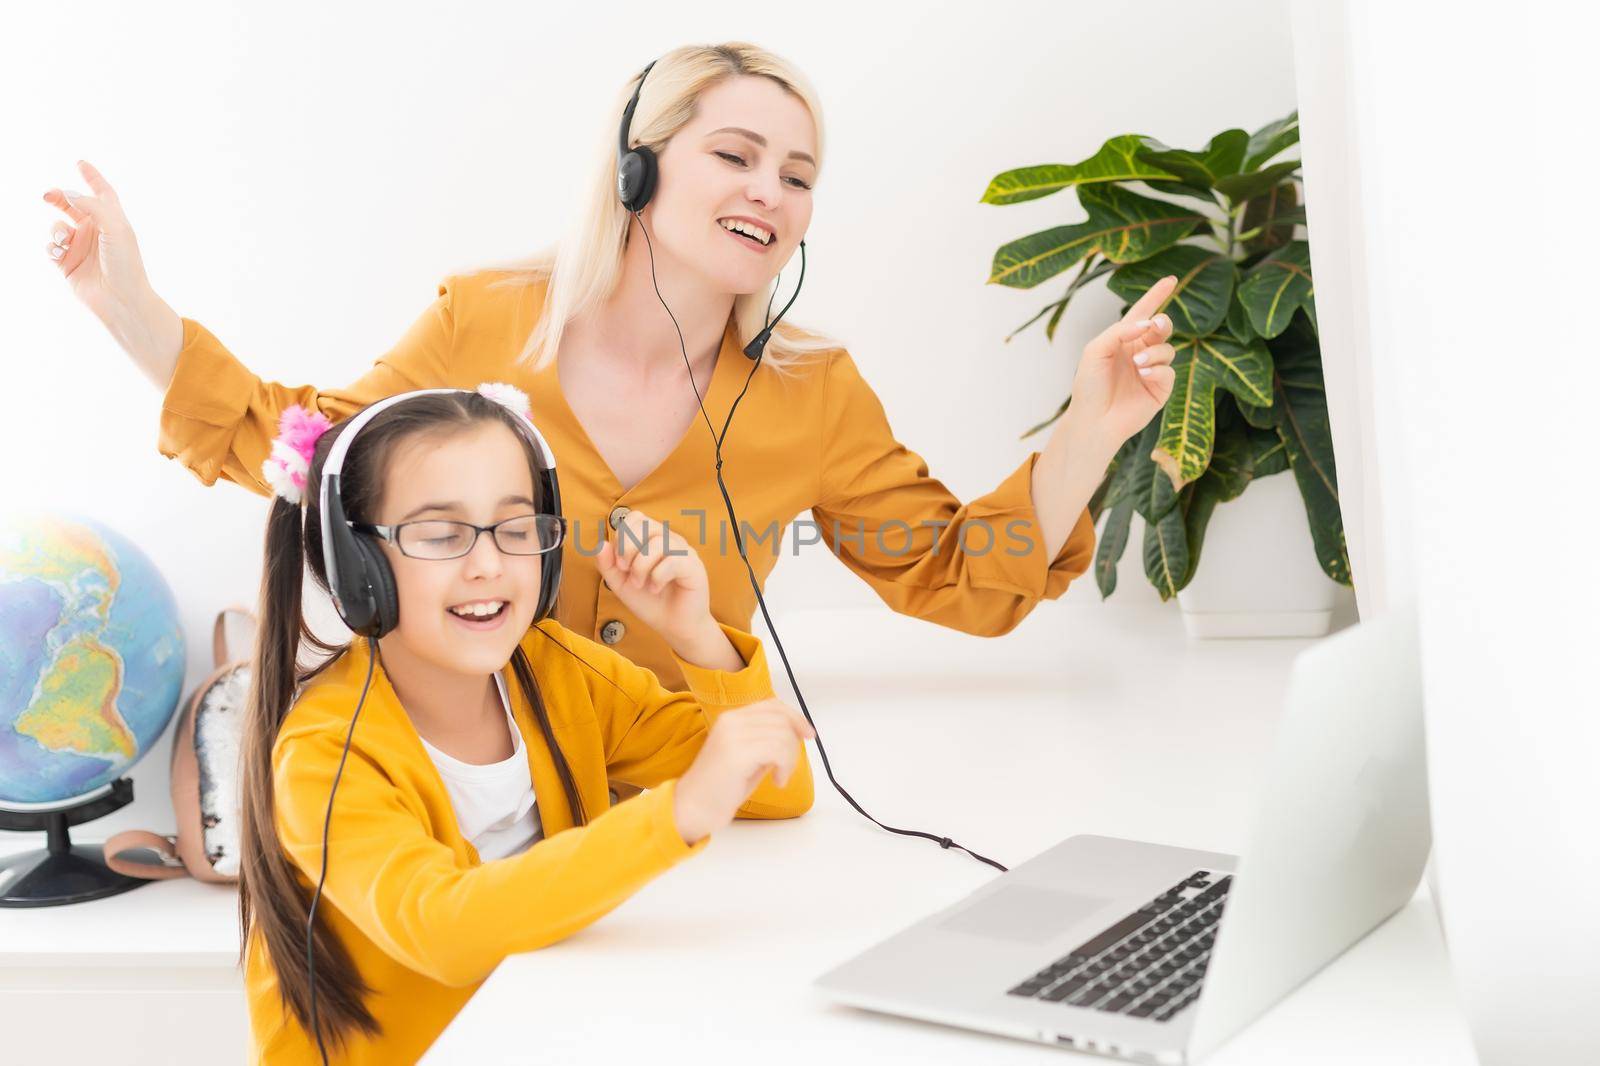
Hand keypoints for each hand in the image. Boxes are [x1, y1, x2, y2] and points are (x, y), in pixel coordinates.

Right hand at [41, 160, 181, 386]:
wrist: (121, 299)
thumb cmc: (126, 264)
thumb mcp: (115, 227)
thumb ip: (92, 205)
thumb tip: (67, 194)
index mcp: (113, 221)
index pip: (102, 193)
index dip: (92, 177)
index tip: (80, 163)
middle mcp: (96, 232)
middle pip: (72, 206)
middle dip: (59, 198)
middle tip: (48, 196)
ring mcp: (81, 247)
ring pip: (58, 227)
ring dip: (56, 230)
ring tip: (63, 240)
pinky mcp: (68, 264)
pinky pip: (50, 247)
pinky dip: (51, 247)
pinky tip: (60, 254)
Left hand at [595, 510, 712, 650]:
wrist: (673, 627)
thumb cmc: (650, 602)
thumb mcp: (621, 583)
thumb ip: (607, 564)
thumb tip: (600, 544)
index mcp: (654, 539)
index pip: (636, 518)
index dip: (622, 536)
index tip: (619, 562)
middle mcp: (671, 541)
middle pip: (646, 525)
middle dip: (628, 548)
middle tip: (626, 571)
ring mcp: (684, 552)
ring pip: (659, 541)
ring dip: (641, 565)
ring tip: (640, 583)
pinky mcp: (694, 567)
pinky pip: (673, 561)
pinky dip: (657, 576)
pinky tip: (655, 589)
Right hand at [672, 698, 814, 844]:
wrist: (691, 808)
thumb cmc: (719, 788)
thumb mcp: (747, 756)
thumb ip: (766, 740)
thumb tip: (796, 732)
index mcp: (731, 718)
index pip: (773, 705)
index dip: (795, 717)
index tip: (808, 735)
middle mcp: (731, 720)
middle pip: (782, 718)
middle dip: (794, 744)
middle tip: (786, 768)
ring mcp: (733, 734)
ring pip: (783, 734)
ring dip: (790, 759)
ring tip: (779, 776)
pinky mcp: (736, 752)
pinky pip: (778, 749)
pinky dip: (786, 766)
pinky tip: (777, 781)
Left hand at [1064, 275, 1178, 451]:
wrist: (1093, 419)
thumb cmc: (1089, 386)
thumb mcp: (1095, 350)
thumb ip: (1119, 332)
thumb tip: (1146, 323)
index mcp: (1123, 340)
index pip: (1143, 313)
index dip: (1157, 296)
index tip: (1172, 279)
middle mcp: (1140, 352)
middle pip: (1162, 328)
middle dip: (1163, 323)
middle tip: (1155, 326)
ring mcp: (1152, 370)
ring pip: (1167, 348)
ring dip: (1154, 352)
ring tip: (1138, 363)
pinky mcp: (1160, 388)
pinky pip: (1169, 370)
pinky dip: (1158, 369)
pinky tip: (1143, 375)